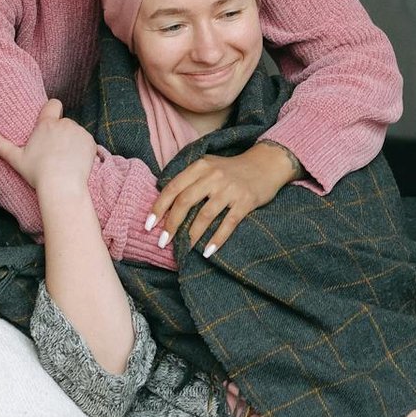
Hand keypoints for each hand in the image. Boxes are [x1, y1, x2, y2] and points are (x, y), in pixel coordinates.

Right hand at [0, 99, 97, 198]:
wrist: (62, 185)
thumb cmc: (37, 172)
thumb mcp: (16, 158)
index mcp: (47, 124)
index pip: (53, 104)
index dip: (52, 109)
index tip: (50, 118)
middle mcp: (64, 124)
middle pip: (63, 123)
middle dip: (60, 133)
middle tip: (53, 152)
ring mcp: (79, 132)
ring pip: (75, 133)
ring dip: (72, 142)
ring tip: (64, 159)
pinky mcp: (91, 142)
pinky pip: (87, 143)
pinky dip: (83, 150)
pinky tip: (75, 163)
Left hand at [146, 141, 298, 258]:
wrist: (267, 163)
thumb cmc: (232, 170)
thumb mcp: (209, 166)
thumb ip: (190, 180)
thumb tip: (166, 207)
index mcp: (201, 166)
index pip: (173, 188)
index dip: (159, 207)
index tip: (148, 225)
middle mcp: (214, 176)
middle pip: (185, 201)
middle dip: (171, 224)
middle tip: (162, 242)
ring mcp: (230, 189)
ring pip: (205, 215)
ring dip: (192, 235)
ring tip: (183, 249)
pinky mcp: (245, 201)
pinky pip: (228, 223)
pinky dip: (217, 239)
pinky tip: (208, 252)